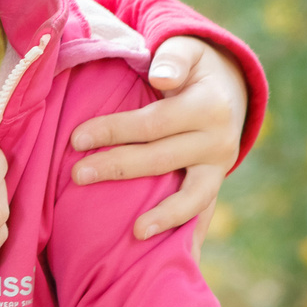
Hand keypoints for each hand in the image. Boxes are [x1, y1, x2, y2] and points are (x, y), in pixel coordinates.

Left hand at [70, 37, 245, 240]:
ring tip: (135, 232)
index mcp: (208, 106)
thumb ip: (172, 58)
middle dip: (117, 168)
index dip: (114, 130)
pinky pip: (203, 212)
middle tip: (77, 174)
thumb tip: (159, 77)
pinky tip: (173, 255)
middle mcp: (219, 140)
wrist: (230, 86)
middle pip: (161, 159)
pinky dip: (189, 233)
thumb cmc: (193, 66)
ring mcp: (220, 167)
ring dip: (163, 216)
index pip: (153, 123)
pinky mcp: (217, 183)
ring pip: (191, 196)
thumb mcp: (187, 51)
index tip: (76, 138)